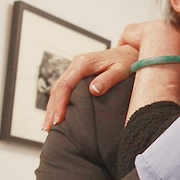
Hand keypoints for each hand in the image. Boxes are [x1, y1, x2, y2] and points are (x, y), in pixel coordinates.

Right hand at [42, 20, 179, 129]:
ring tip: (47, 127)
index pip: (66, 84)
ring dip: (52, 107)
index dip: (60, 103)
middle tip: (48, 128)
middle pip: (57, 88)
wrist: (131, 52)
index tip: (59, 120)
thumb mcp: (121, 69)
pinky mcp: (78, 74)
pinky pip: (64, 89)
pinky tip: (57, 115)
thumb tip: (93, 90)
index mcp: (84, 62)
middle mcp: (77, 64)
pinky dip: (58, 103)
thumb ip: (108, 79)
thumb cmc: (129, 61)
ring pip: (58, 89)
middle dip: (52, 109)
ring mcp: (76, 69)